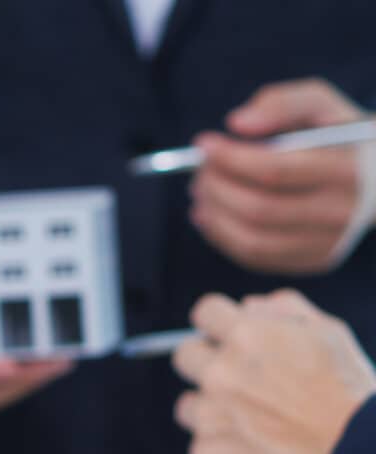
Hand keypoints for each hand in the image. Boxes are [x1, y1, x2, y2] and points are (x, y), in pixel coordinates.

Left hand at [172, 289, 375, 453]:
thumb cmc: (348, 392)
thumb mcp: (329, 333)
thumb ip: (284, 310)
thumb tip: (247, 305)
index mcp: (246, 336)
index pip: (204, 313)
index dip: (217, 324)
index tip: (227, 337)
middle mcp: (219, 372)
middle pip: (184, 356)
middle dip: (206, 363)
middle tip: (239, 382)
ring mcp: (209, 416)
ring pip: (187, 406)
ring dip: (212, 411)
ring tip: (253, 424)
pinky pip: (201, 448)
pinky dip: (223, 451)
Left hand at [189, 78, 374, 273]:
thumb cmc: (340, 135)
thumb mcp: (322, 106)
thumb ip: (283, 102)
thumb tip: (237, 123)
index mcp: (345, 168)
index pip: (275, 169)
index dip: (231, 158)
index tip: (203, 145)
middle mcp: (338, 211)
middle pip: (259, 209)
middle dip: (218, 188)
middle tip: (198, 172)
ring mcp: (325, 242)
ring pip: (252, 240)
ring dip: (214, 217)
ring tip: (200, 193)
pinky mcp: (313, 261)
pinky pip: (256, 257)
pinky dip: (223, 237)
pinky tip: (210, 216)